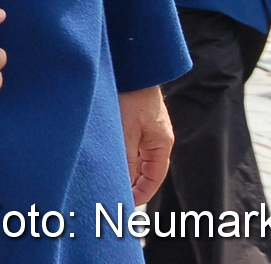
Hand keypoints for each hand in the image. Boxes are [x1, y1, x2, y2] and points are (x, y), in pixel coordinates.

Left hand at [118, 86, 173, 205]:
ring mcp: (147, 128)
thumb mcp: (127, 132)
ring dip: (127, 168)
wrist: (131, 66)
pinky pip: (132, 144)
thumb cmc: (131, 96)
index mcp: (161, 143)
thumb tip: (124, 183)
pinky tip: (109, 157)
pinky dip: (123, 154)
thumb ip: (127, 159)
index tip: (127, 204)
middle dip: (133, 183)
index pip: (154, 177)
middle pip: (147, 169)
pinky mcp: (136, 120)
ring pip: (137, 157)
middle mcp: (157, 138)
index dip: (142, 193)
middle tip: (115, 195)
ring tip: (109, 179)